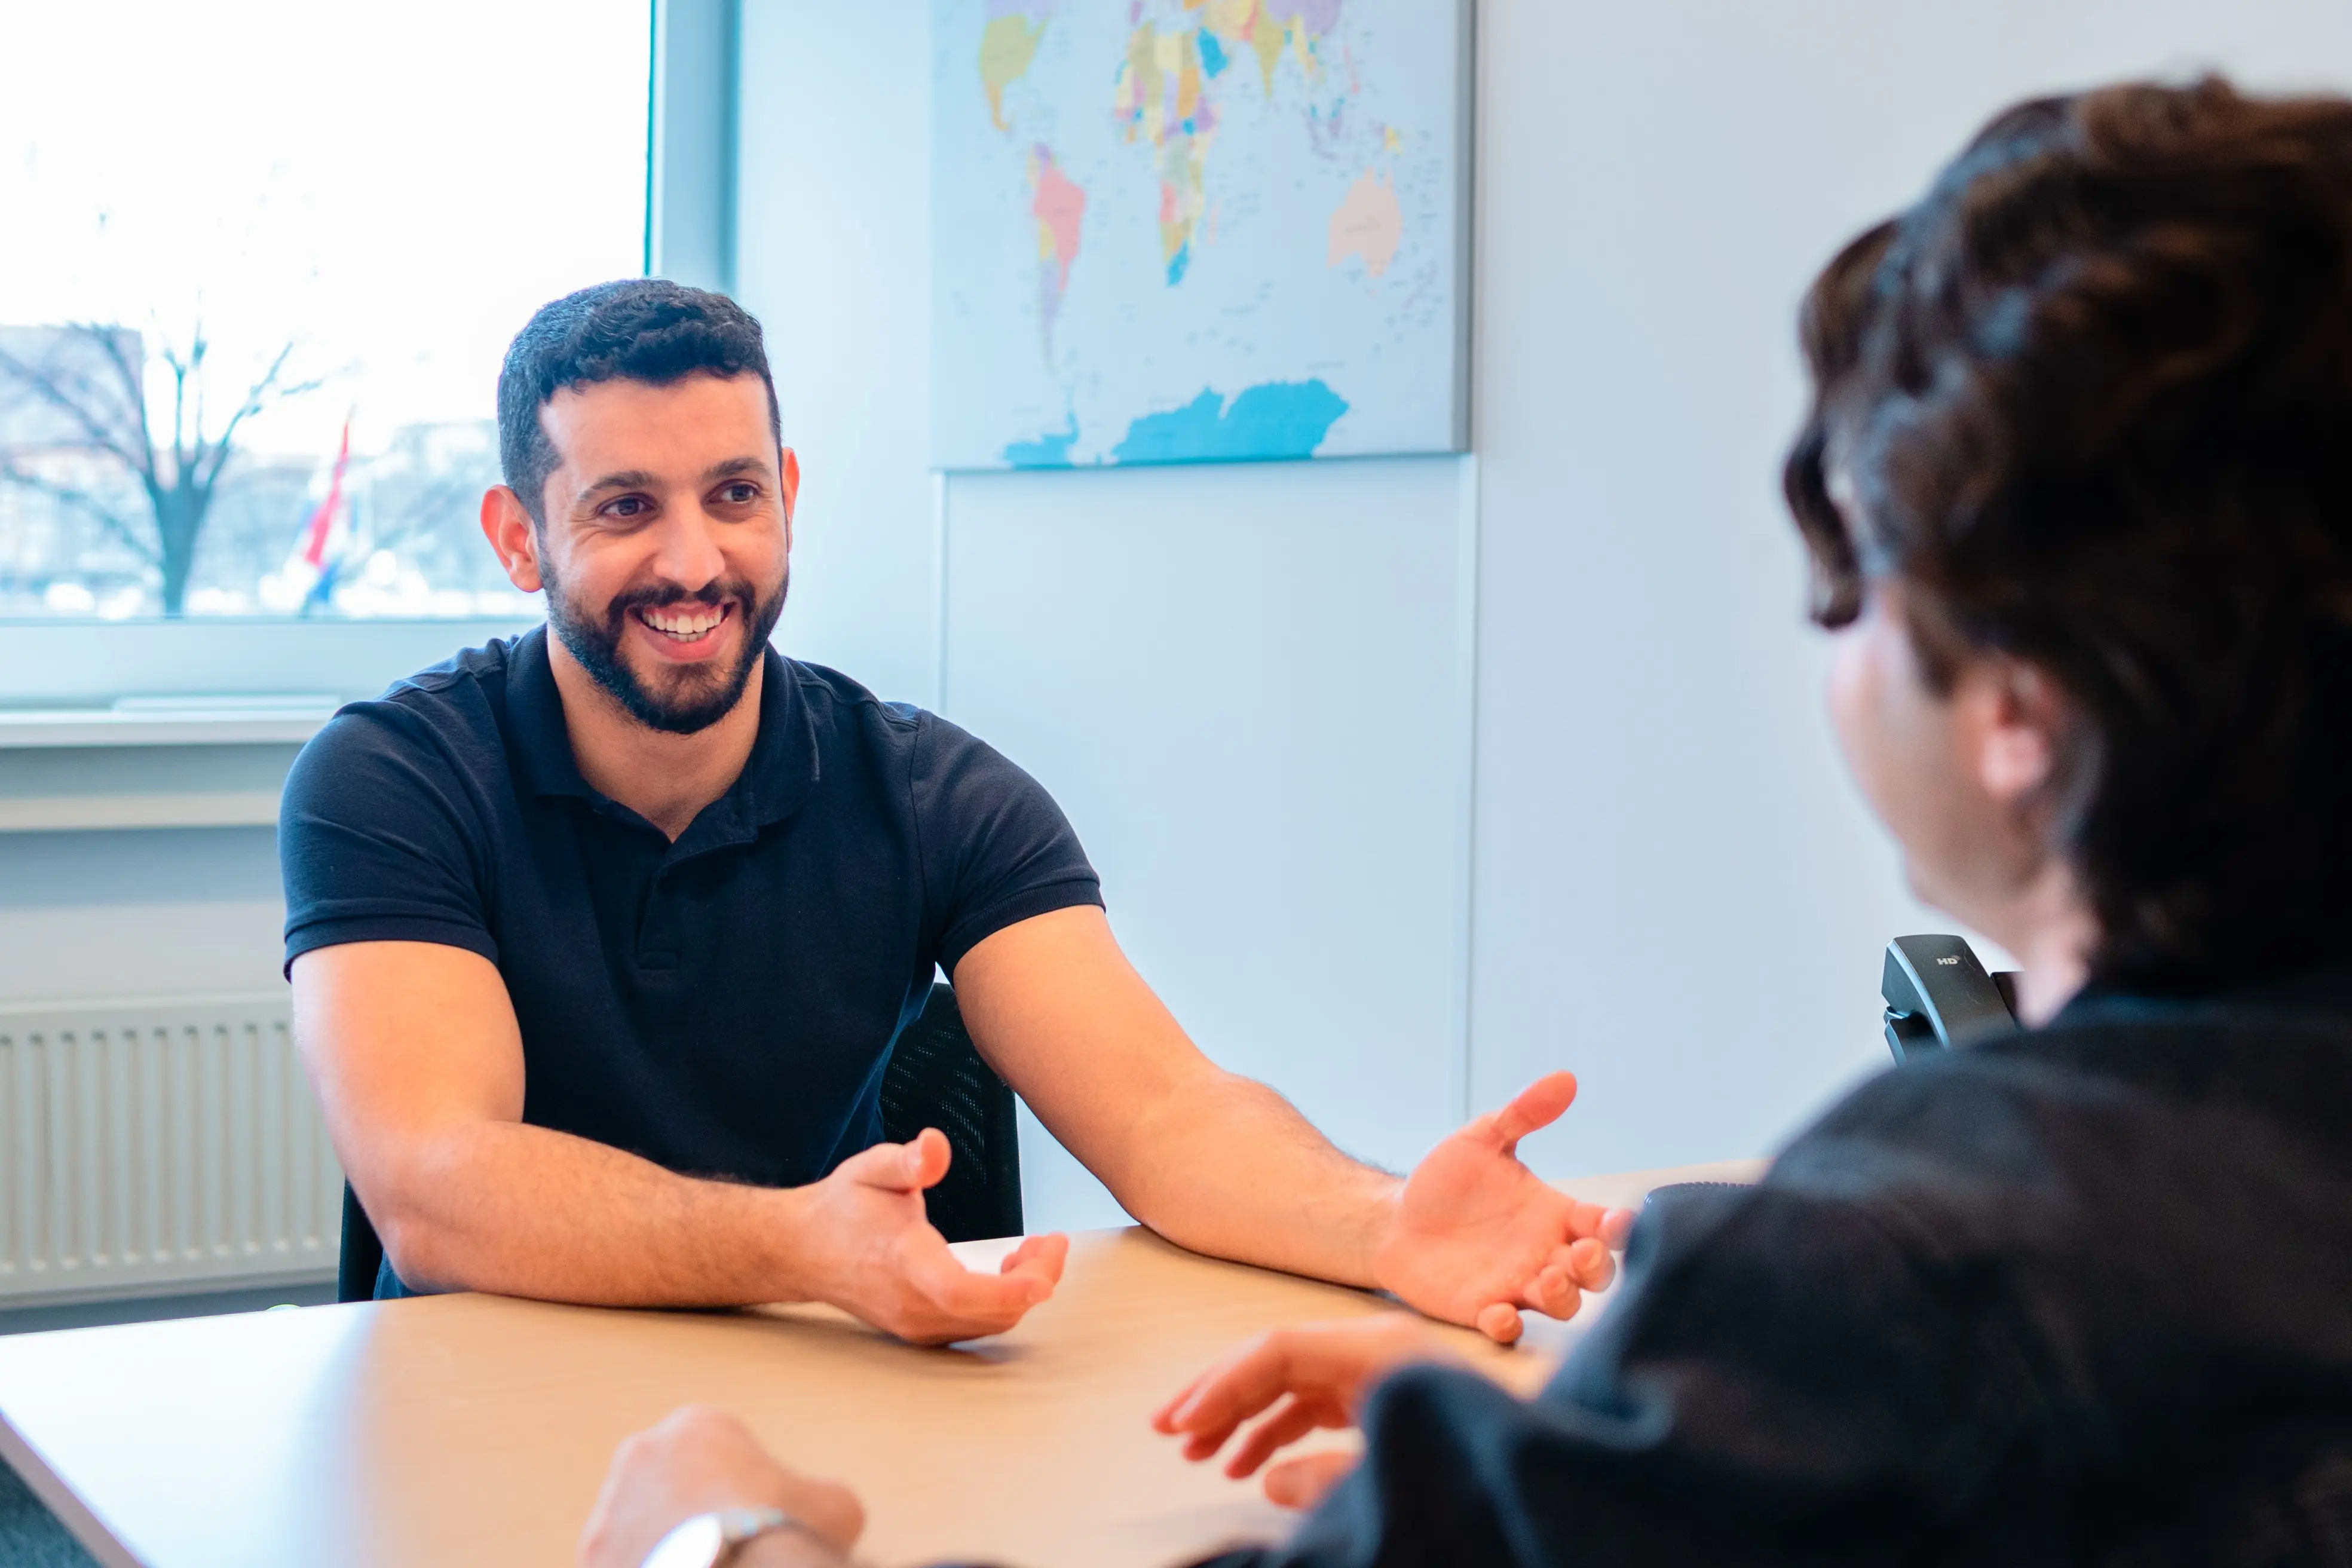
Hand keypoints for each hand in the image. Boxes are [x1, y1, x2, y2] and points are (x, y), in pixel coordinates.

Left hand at [578, 1405, 861, 1567]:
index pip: (717, 1451)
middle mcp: (643, 1454)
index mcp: (698, 1425)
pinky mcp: (591, 1556)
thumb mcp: (834, 1504)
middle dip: (689, 1515)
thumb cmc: (782, 1531)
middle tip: (722, 1547)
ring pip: (636, 1528)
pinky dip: (644, 1567)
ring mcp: (608, 1507)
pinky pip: (618, 1562)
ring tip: (700, 1566)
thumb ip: (822, 1495)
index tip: (753, 1519)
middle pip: (669, 1486)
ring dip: (660, 1546)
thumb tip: (827, 1509)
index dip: (740, 1489)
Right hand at [787, 1128, 1068, 1343]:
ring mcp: (916, 1324)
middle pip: (992, 1311)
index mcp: (903, 1262)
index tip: (1048, 1268)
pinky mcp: (920, 1330)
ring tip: (1033, 1251)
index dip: (1011, 1287)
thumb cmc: (844, 1207)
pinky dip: (1004, 1303)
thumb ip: (908, 1160)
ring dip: (1023, 1291)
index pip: (960, 1290)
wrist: (804, 1250)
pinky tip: (1009, 1270)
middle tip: (1052, 1242)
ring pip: (990, 1324)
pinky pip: (976, 1326)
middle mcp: (911, 1304)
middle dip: (1036, 1278)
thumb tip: (935, 1146)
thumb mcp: (873, 1169)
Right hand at [1152, 1315, 1453, 1508]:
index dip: (1224, 1386)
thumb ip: (1328, 1477)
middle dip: (1219, 1396)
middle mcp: (1375, 1350)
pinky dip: (1276, 1433)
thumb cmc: (1483, 1457)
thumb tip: (1268, 1477)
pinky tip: (1243, 1465)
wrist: (1550, 1463)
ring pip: (1291, 1387)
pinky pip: (1315, 1407)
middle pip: (1277, 1361)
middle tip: (1165, 1431)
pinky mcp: (1382, 1398)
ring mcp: (1379, 1373)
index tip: (1183, 1426)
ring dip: (1241, 1419)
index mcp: (1380, 1350)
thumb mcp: (1397, 1470)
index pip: (1279, 1351)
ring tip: (1196, 1457)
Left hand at [1371, 1073, 1636, 1343]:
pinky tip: (1498, 1314)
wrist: (1394, 1218)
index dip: (1617, 1229)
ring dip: (1563, 1297)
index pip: (1602, 1226)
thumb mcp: (1482, 1139)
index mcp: (1554, 1214)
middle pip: (1593, 1273)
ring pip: (1561, 1304)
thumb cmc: (1446, 1180)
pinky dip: (1506, 1325)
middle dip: (1598, 1268)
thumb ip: (1523, 1113)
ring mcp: (1516, 1285)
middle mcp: (1545, 1254)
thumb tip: (1564, 1078)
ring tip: (1547, 1279)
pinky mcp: (1481, 1309)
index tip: (1616, 1222)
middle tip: (1583, 1254)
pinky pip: (1505, 1327)